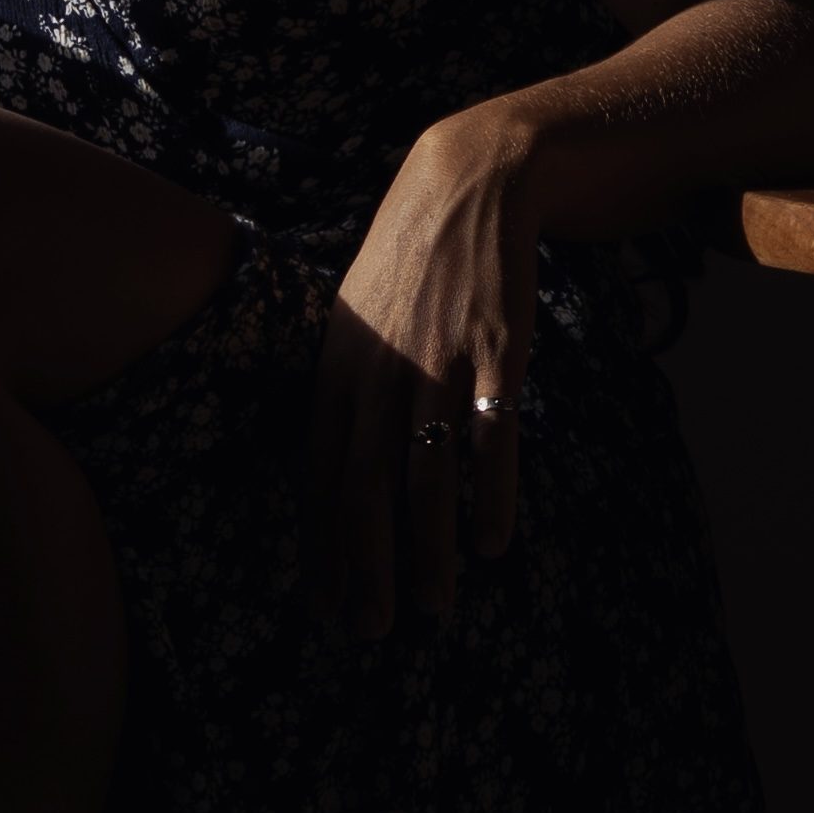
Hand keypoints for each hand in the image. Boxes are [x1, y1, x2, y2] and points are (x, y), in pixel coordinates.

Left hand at [308, 106, 535, 639]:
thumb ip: (345, 393)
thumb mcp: (353, 321)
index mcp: (337, 369)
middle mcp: (379, 371)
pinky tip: (493, 541)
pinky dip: (490, 494)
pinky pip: (489, 437)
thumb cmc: (407, 263)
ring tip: (435, 604)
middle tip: (374, 629)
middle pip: (365, 487)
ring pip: (425, 474)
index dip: (323, 545)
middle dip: (366, 566)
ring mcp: (436, 361)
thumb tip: (334, 470)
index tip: (327, 606)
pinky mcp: (494, 352)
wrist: (469, 183)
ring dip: (428, 548)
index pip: (320, 475)